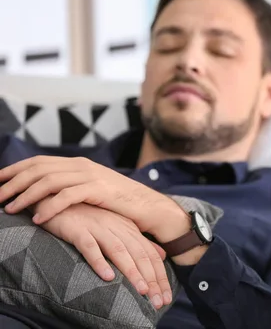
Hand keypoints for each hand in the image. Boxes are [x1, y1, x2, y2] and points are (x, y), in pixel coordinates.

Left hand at [0, 156, 188, 241]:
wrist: (147, 206)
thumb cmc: (118, 203)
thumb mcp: (91, 190)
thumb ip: (71, 187)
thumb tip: (44, 194)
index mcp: (78, 163)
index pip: (38, 161)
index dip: (14, 170)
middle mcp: (81, 165)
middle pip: (38, 169)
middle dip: (13, 182)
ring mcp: (90, 175)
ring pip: (48, 181)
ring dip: (25, 195)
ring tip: (9, 208)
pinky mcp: (98, 189)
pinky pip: (67, 196)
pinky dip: (49, 206)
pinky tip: (38, 218)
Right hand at [39, 200, 171, 308]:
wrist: (58, 199)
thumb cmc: (88, 217)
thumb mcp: (118, 227)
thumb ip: (139, 241)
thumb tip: (162, 256)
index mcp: (128, 228)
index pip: (150, 254)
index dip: (159, 276)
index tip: (165, 298)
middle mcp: (117, 228)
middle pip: (140, 255)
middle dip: (151, 280)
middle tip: (158, 302)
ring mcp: (98, 228)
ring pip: (119, 251)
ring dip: (132, 272)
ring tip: (142, 291)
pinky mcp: (78, 230)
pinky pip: (90, 247)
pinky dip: (99, 261)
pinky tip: (108, 276)